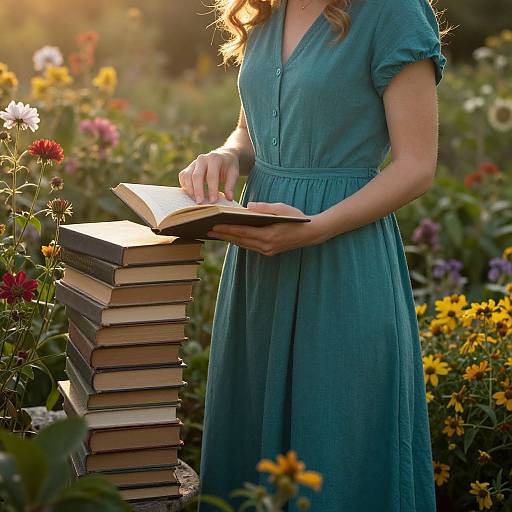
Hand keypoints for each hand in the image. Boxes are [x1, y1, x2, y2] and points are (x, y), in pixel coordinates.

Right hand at [178, 148, 239, 203]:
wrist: (223, 156)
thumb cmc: (228, 167)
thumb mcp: (234, 173)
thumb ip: (231, 185)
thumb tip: (229, 198)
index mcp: (214, 159)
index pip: (211, 176)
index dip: (212, 189)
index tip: (213, 201)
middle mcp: (202, 159)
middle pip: (196, 175)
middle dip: (198, 190)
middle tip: (200, 203)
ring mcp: (194, 163)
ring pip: (186, 175)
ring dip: (189, 189)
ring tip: (194, 200)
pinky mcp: (189, 168)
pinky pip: (183, 176)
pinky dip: (185, 186)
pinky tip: (191, 195)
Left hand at [207, 202, 331, 255]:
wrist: (311, 234)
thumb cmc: (296, 218)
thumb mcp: (282, 208)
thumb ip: (264, 207)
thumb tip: (248, 207)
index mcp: (268, 235)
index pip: (242, 232)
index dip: (226, 229)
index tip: (212, 225)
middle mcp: (266, 246)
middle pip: (239, 240)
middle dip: (223, 235)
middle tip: (207, 229)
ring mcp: (267, 250)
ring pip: (243, 244)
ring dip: (229, 239)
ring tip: (215, 233)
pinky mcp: (268, 252)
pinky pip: (249, 246)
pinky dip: (239, 241)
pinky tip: (231, 236)